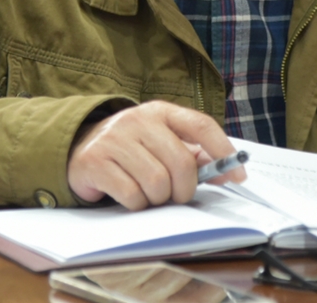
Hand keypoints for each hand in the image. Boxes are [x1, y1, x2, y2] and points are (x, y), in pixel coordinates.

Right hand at [67, 101, 246, 209]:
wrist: (78, 148)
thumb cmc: (131, 149)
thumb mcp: (161, 142)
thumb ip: (192, 154)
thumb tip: (226, 172)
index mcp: (160, 112)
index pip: (200, 125)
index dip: (223, 151)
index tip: (237, 176)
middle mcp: (138, 120)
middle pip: (181, 163)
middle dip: (184, 189)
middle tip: (177, 195)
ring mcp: (115, 139)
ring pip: (157, 183)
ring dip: (158, 199)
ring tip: (149, 193)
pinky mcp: (96, 162)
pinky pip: (131, 195)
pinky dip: (137, 204)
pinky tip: (130, 195)